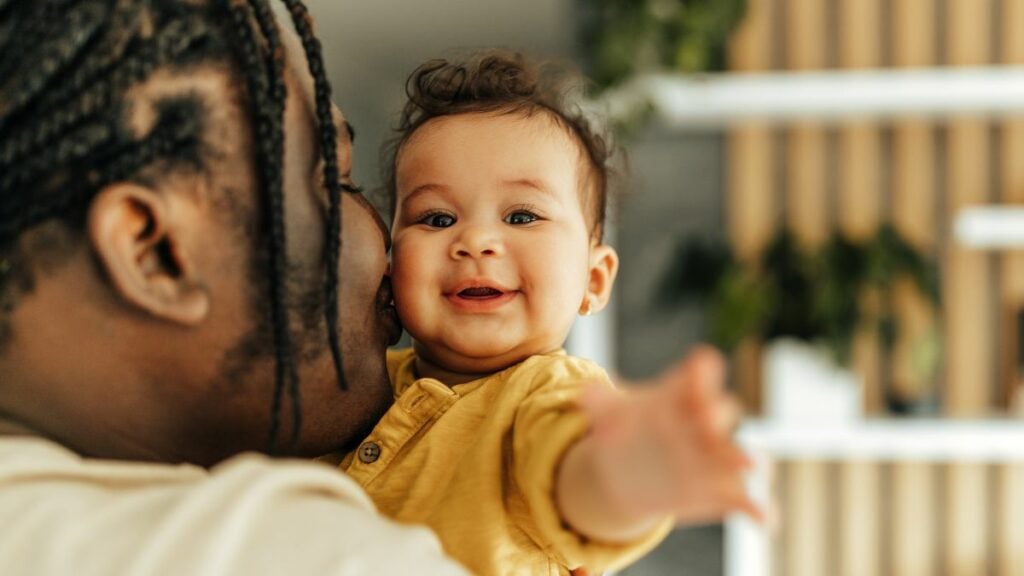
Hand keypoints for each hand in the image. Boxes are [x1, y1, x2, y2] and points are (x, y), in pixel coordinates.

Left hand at [558, 346, 762, 541]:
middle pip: (721, 410)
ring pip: (740, 452)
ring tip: (750, 465)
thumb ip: (601, 404)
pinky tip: (765, 520)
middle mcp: (705, 423)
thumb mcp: (609, 415)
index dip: (701, 371)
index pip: (698, 375)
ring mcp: (718, 456)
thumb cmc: (624, 431)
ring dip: (747, 457)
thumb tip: (584, 394)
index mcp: (681, 396)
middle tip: (711, 422)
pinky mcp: (724, 490)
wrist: (628, 473)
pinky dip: (759, 509)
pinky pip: (746, 498)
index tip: (702, 365)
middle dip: (719, 414)